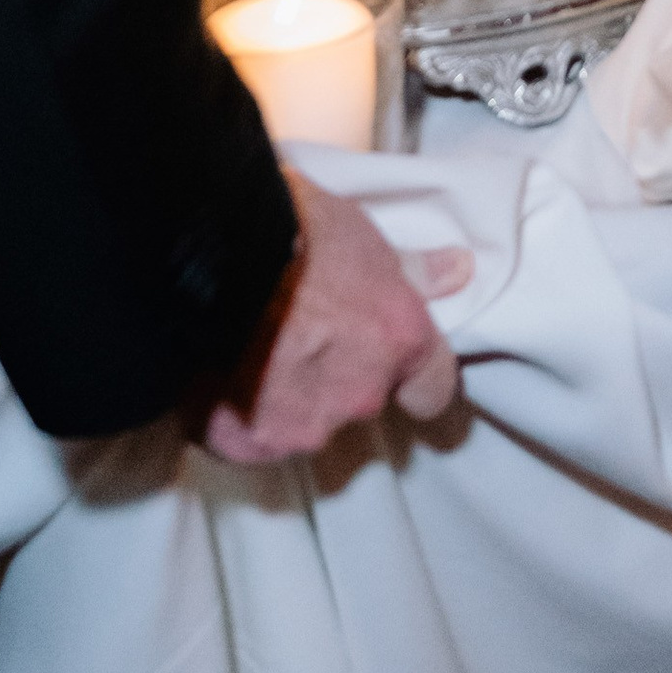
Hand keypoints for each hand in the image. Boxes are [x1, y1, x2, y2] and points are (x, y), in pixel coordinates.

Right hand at [200, 174, 470, 466]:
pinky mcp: (248, 444)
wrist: (213, 255)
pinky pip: (251, 436)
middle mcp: (361, 395)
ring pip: (303, 421)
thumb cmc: (293, 228)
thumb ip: (409, 270)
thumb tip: (458, 271)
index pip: (434, 389)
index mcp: (398, 343)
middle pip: (360, 398)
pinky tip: (219, 370)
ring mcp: (304, 427)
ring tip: (249, 345)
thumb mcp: (360, 234)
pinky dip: (239, 413)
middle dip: (334, 373)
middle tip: (297, 328)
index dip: (414, 377)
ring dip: (285, 395)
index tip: (389, 358)